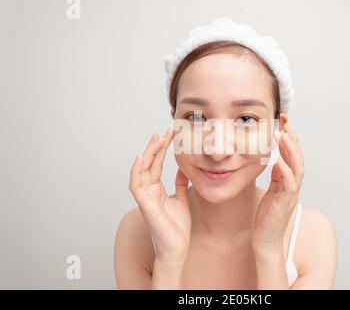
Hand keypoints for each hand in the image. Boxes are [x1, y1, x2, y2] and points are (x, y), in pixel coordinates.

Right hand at [129, 128, 191, 263]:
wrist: (177, 248)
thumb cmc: (177, 227)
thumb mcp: (182, 199)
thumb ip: (180, 184)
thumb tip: (182, 168)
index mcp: (156, 190)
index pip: (156, 165)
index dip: (161, 149)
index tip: (169, 135)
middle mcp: (148, 192)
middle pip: (148, 164)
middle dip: (155, 147)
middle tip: (164, 132)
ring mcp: (145, 198)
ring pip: (141, 171)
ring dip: (147, 154)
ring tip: (156, 139)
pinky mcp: (145, 206)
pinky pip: (137, 186)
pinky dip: (137, 171)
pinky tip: (142, 158)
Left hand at [252, 122, 304, 253]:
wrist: (266, 239)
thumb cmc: (267, 216)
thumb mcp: (272, 190)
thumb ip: (276, 175)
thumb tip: (277, 159)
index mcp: (289, 180)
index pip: (292, 154)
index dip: (289, 137)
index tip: (283, 121)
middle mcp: (293, 184)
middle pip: (298, 156)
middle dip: (292, 137)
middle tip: (285, 120)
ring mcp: (291, 193)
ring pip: (297, 167)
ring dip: (290, 150)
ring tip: (283, 134)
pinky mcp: (286, 202)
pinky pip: (289, 183)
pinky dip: (285, 170)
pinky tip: (278, 159)